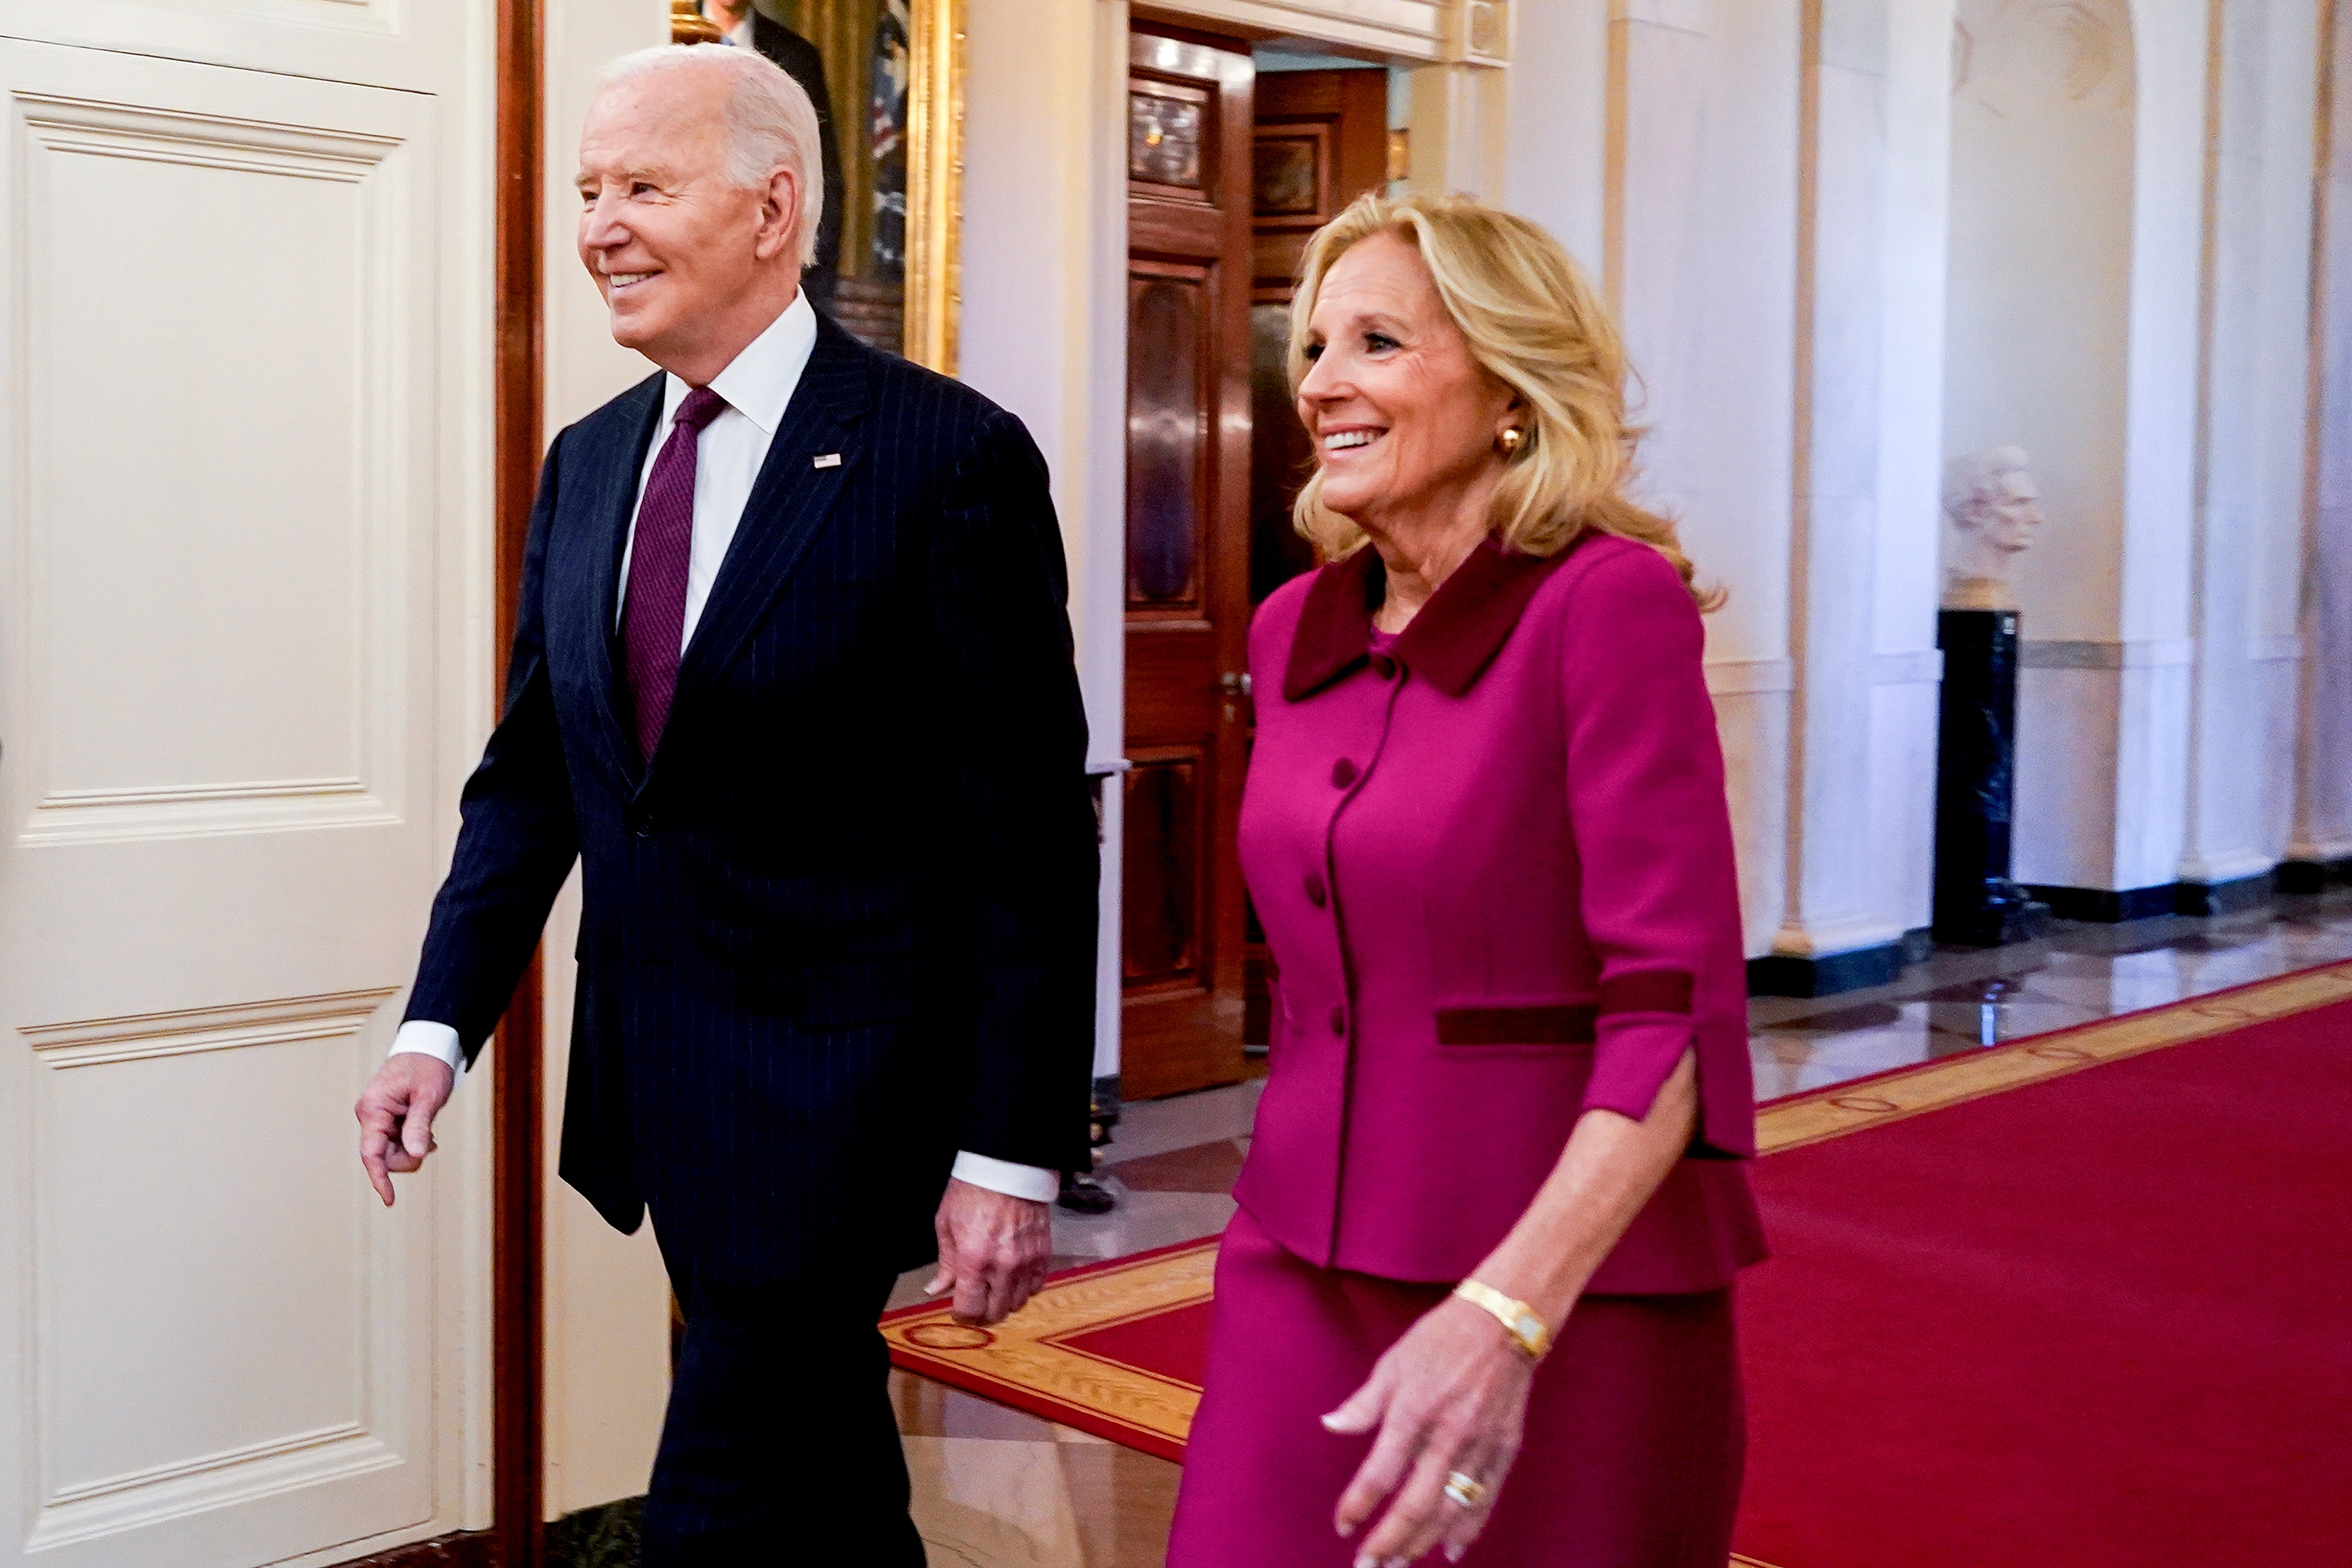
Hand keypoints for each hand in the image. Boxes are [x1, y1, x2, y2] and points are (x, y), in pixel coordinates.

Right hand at [355, 1053, 456, 1206]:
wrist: (429, 1048)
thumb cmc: (427, 1066)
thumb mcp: (428, 1096)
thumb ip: (419, 1125)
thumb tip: (416, 1153)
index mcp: (373, 1109)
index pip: (372, 1153)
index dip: (380, 1178)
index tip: (389, 1200)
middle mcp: (371, 1116)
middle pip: (385, 1157)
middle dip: (409, 1157)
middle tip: (431, 1142)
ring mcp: (378, 1119)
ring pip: (393, 1152)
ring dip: (413, 1149)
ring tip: (429, 1132)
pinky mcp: (387, 1120)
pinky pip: (398, 1142)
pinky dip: (413, 1143)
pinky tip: (425, 1133)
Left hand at [926, 1177, 1051, 1325]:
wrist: (1007, 1167)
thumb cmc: (972, 1192)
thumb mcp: (947, 1225)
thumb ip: (945, 1263)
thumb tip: (936, 1289)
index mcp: (974, 1260)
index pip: (970, 1309)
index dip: (962, 1316)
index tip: (958, 1311)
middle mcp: (1003, 1266)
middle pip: (995, 1313)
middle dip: (982, 1314)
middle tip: (976, 1304)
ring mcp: (1026, 1262)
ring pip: (1018, 1303)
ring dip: (1004, 1302)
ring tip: (995, 1291)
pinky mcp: (1043, 1254)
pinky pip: (1037, 1286)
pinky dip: (1025, 1289)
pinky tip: (1014, 1279)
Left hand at [1323, 1296, 1535, 1565]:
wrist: (1503, 1322)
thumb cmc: (1442, 1338)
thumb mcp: (1393, 1363)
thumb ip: (1363, 1404)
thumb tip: (1331, 1426)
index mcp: (1413, 1410)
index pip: (1380, 1473)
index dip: (1358, 1504)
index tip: (1343, 1525)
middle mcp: (1448, 1433)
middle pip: (1416, 1504)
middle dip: (1390, 1541)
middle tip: (1369, 1565)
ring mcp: (1480, 1445)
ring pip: (1450, 1509)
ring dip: (1423, 1542)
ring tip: (1400, 1563)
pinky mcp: (1504, 1449)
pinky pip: (1485, 1499)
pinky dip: (1468, 1528)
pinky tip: (1450, 1550)